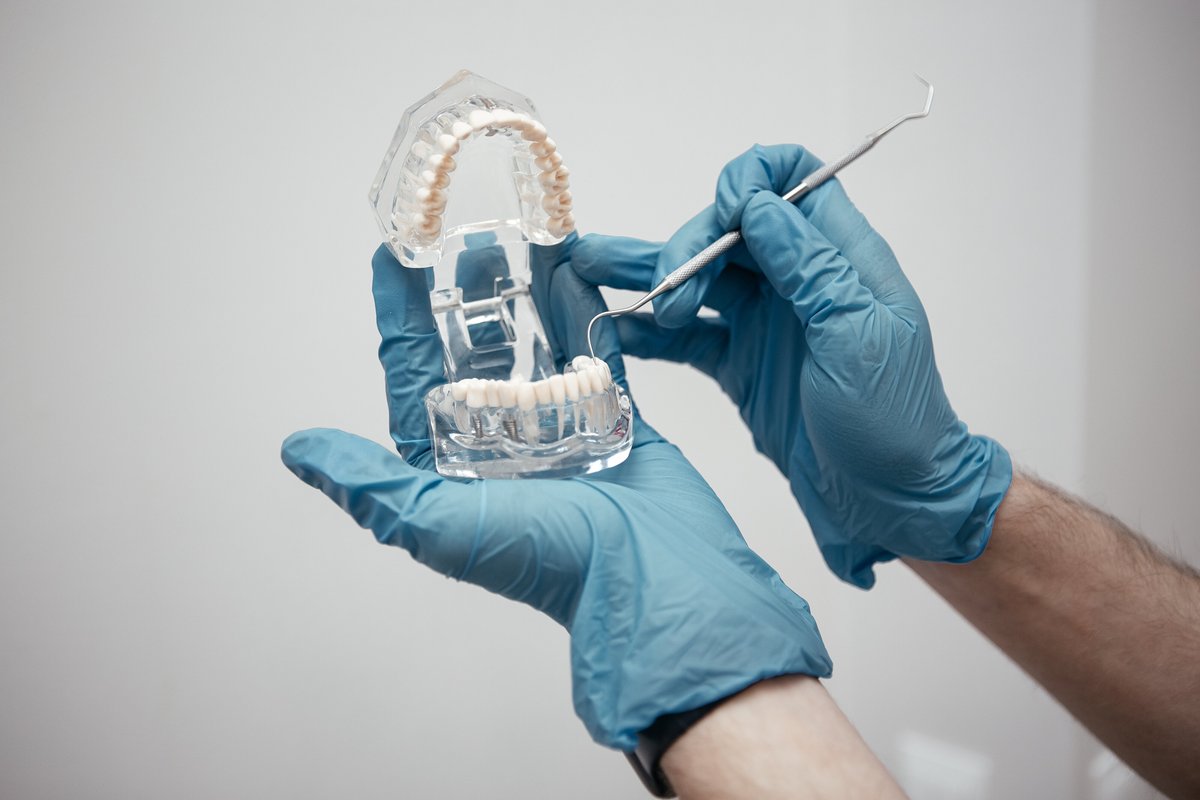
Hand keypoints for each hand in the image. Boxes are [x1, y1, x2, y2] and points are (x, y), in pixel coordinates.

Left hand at [280, 239, 830, 748]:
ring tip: (519, 244)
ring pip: (538, 351)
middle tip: (462, 242)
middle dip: (466, 300)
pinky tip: (577, 274)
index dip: (398, 319)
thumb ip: (371, 485)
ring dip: (526, 300)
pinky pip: (596, 357)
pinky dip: (585, 316)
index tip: (389, 260)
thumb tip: (297, 449)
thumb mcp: (441, 524)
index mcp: (455, 467)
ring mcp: (562, 433)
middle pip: (477, 357)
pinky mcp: (616, 423)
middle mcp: (503, 448)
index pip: (414, 378)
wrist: (655, 581)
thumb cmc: (548, 562)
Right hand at [572, 144, 1011, 587]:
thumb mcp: (857, 336)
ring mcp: (765, 322)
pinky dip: (648, 332)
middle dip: (689, 249)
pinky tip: (610, 328)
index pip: (792, 179)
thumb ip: (808, 267)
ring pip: (698, 278)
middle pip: (729, 229)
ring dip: (649, 273)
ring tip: (589, 264)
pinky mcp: (740, 365)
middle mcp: (797, 281)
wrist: (891, 501)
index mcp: (840, 258)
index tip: (722, 215)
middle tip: (670, 298)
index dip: (751, 180)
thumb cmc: (894, 420)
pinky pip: (686, 337)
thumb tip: (756, 203)